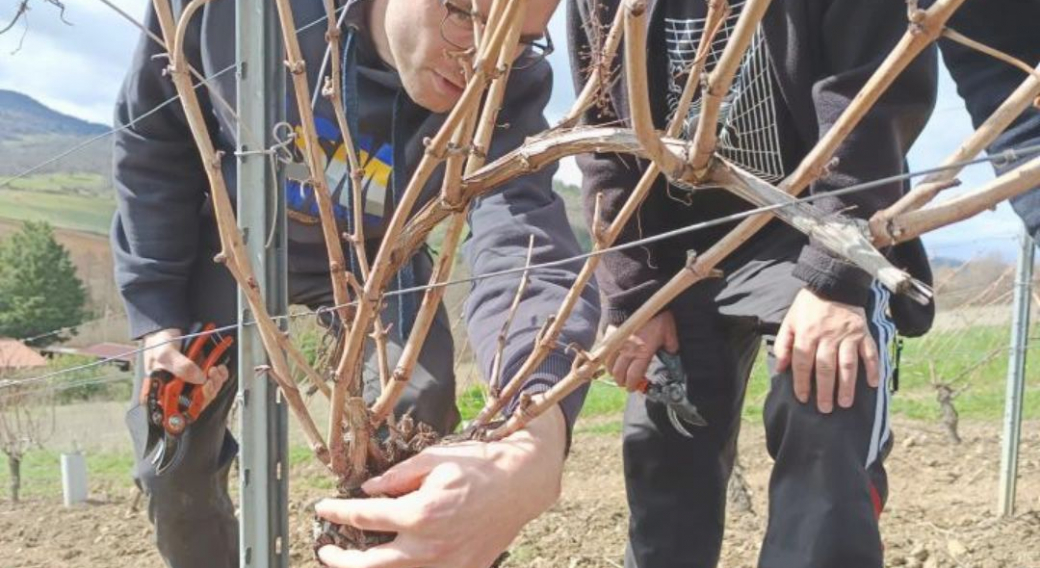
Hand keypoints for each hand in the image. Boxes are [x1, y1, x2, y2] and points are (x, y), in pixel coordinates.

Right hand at [142, 328, 228, 398]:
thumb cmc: (159, 342)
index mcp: (159, 392)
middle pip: (195, 403)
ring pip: (207, 393)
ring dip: (216, 382)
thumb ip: (181, 367)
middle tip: (211, 374)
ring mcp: (188, 384)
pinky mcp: (198, 375)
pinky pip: (213, 381)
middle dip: (208, 390)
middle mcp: (174, 391)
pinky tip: (219, 367)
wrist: (168, 327)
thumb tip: (199, 379)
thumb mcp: (166, 354)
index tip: (202, 391)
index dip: (191, 406)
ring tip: (215, 368)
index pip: (176, 411)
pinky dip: (220, 375)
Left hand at [315, 406, 567, 567]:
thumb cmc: (479, 465)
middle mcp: (431, 546)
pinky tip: (391, 563)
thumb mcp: (433, 458)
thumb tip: (367, 490)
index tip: (321, 508)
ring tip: (351, 561)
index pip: (365, 517)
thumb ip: (396, 476)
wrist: (522, 483)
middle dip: (341, 558)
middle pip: (371, 564)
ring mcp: (448, 564)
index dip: (338, 512)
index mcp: (421, 513)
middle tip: (326, 548)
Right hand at [605, 311, 678, 391]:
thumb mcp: (670, 331)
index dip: (632, 385)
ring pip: (608, 363)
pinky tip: (611, 360)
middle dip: (621, 381)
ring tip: (618, 372)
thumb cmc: (657, 314)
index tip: (633, 388)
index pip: (633, 375)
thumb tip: (671, 353)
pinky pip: (603, 351)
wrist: (640, 296)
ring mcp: (616, 342)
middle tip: (625, 382)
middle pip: (618, 373)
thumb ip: (670, 345)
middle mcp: (627, 350)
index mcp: (642, 352)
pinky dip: (606, 359)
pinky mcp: (608, 333)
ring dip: (612, 371)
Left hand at [774, 288, 879, 412]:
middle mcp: (827, 336)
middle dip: (824, 390)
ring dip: (847, 386)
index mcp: (807, 334)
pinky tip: (873, 384)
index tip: (803, 398)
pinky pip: (870, 353)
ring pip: (847, 364)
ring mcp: (848, 335)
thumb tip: (780, 368)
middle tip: (825, 409)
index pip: (802, 363)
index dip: (801, 382)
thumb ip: (784, 344)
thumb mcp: (790, 320)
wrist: (834, 283)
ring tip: (845, 403)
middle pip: (825, 368)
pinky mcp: (864, 332)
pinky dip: (873, 368)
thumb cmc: (809, 305)